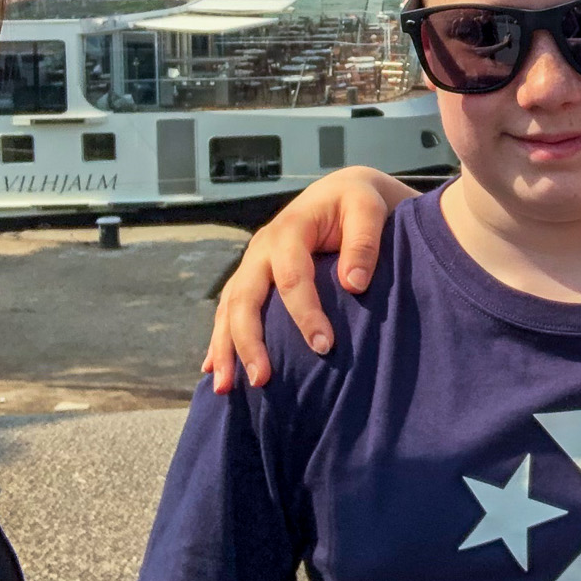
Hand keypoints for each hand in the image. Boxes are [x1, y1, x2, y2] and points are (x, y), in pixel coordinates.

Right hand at [200, 167, 413, 390]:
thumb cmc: (357, 203)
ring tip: (225, 388)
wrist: (340, 193)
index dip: (306, 314)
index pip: (292, 277)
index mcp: (289, 230)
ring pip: (229, 309)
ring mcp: (252, 265)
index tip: (325, 346)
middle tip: (262, 379)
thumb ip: (364, 242)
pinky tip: (213, 370)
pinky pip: (228, 311)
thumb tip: (354, 284)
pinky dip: (219, 340)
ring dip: (224, 348)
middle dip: (249, 341)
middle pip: (245, 298)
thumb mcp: (367, 210)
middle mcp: (261, 249)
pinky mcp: (251, 278)